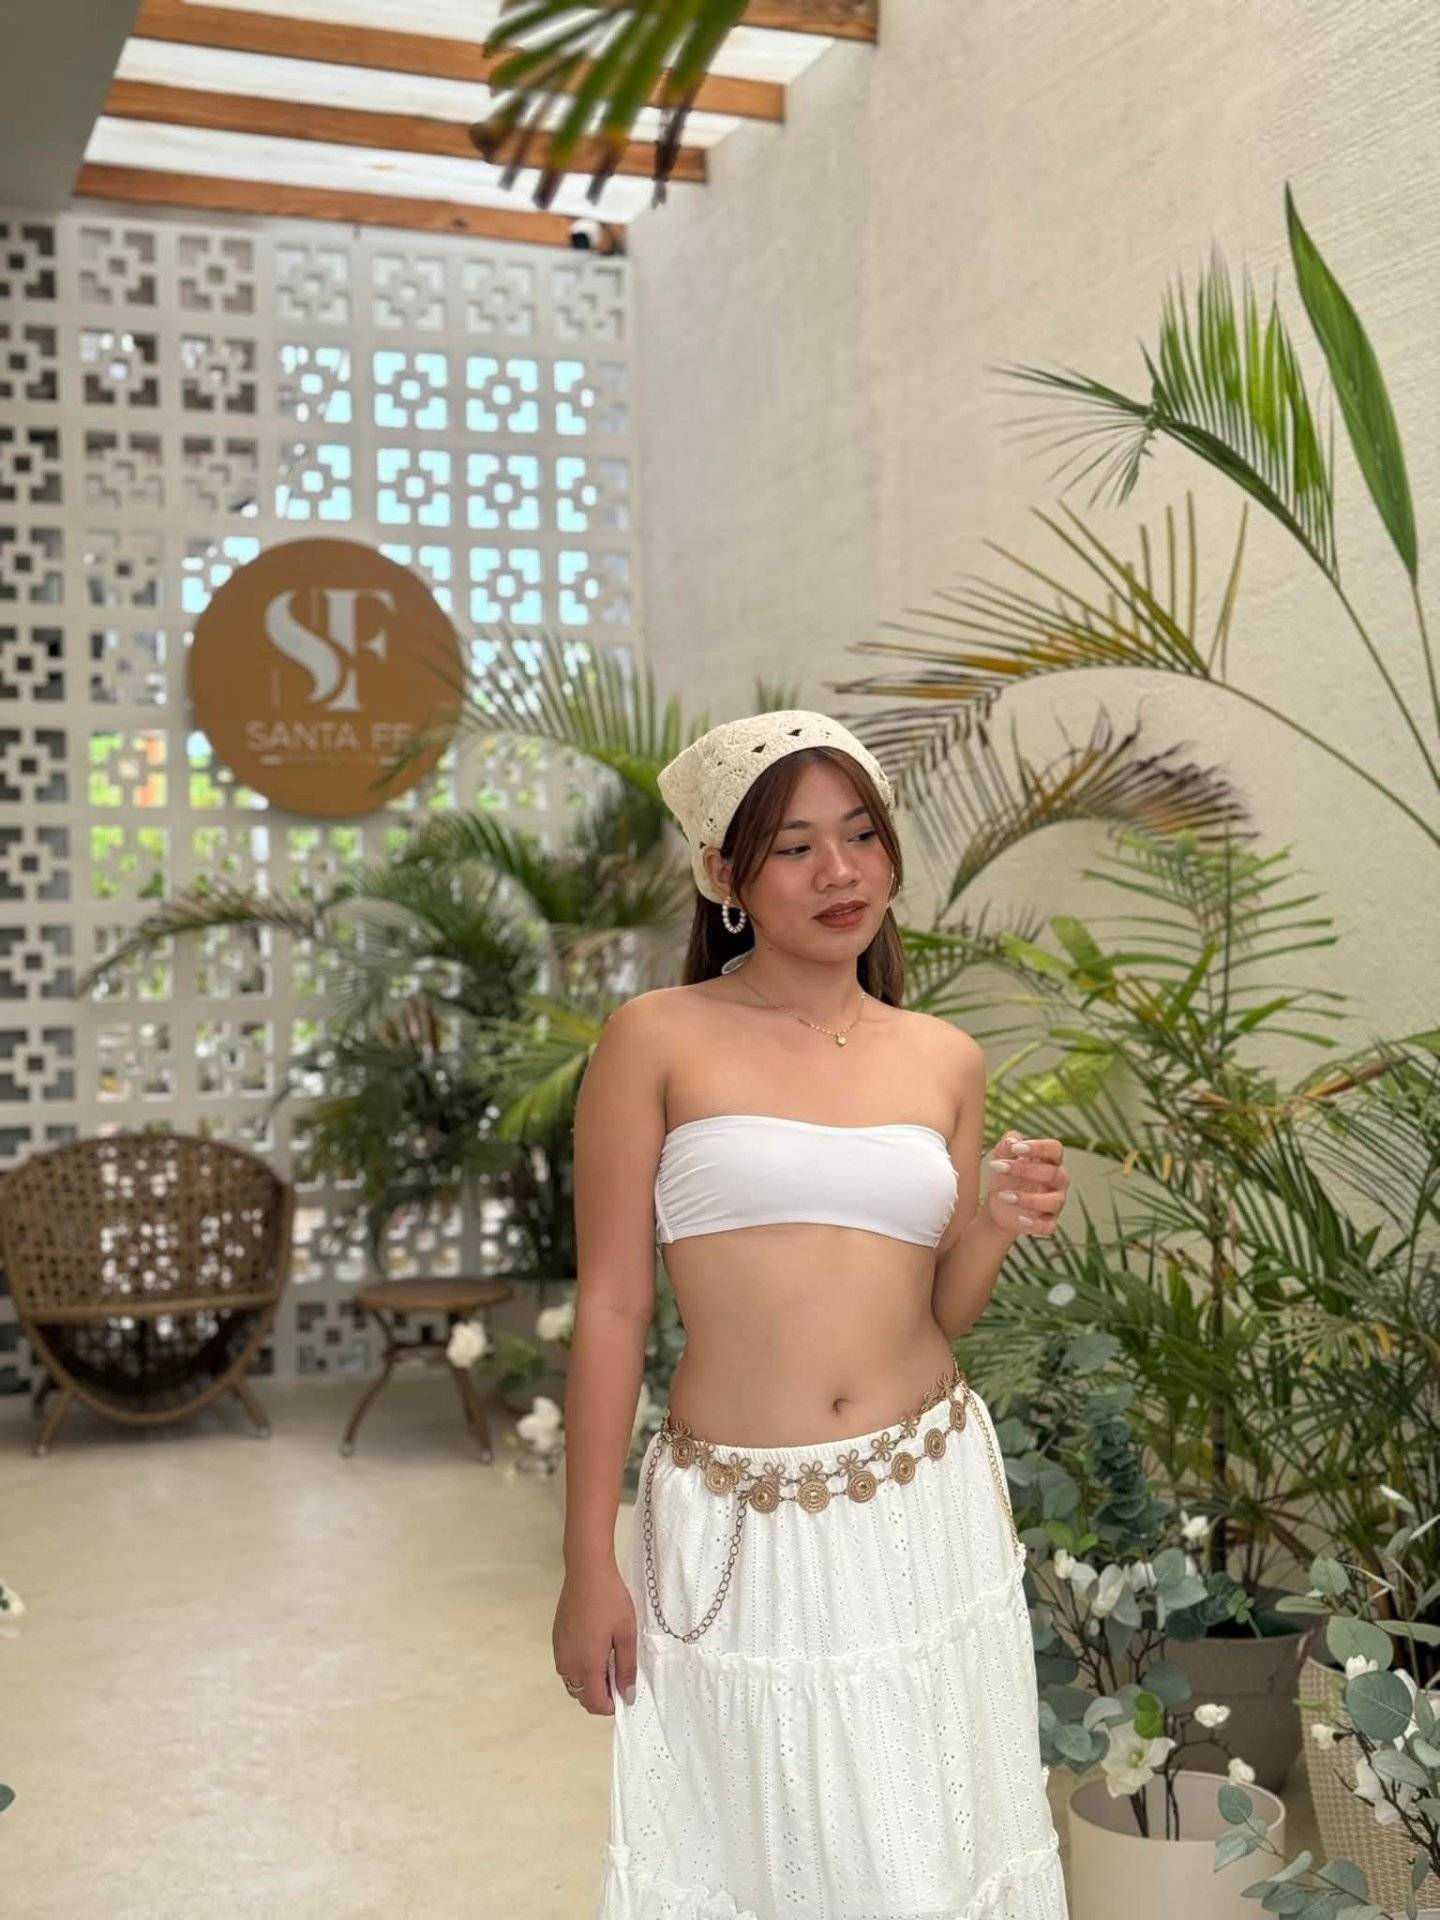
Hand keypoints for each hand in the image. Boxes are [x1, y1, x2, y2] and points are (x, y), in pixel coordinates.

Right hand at [553, 1563, 637, 1716]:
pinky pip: (567, 1667)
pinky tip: (594, 1647)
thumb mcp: (626, 1635)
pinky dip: (580, 1668)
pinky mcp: (556, 1640)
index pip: (595, 1704)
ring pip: (573, 1682)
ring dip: (589, 1682)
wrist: (587, 1573)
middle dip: (600, 1694)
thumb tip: (627, 1697)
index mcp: (587, 1666)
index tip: (624, 1691)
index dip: (611, 1705)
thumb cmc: (611, 1602)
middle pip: (582, 1696)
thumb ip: (626, 1669)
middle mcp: (568, 1664)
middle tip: (618, 1674)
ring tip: (607, 1660)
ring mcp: (559, 1652)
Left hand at [984, 1130, 1068, 1237]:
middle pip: (1052, 1173)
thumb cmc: (1006, 1174)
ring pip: (1054, 1201)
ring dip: (1029, 1199)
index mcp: (1051, 1161)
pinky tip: (1019, 1218)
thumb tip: (1012, 1140)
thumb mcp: (1002, 1156)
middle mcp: (1058, 1181)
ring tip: (1004, 1195)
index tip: (1016, 1148)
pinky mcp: (1048, 1222)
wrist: (998, 1204)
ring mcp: (1055, 1203)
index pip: (1055, 1149)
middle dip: (1024, 1170)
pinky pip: (1049, 1226)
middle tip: (998, 1167)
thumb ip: (1007, 1144)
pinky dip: (1036, 1224)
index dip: (1039, 1147)